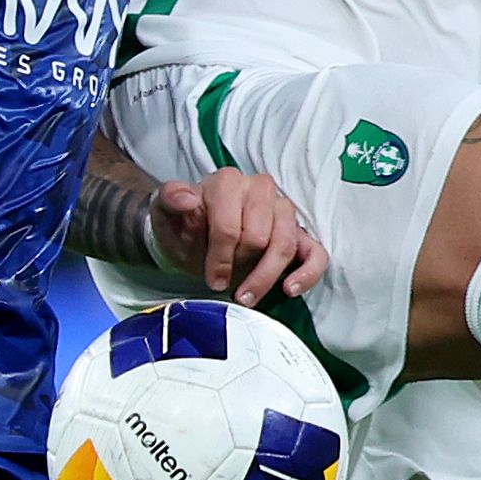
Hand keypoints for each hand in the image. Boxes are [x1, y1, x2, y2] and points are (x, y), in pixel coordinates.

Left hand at [149, 167, 326, 309]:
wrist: (190, 237)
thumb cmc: (182, 225)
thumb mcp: (165, 212)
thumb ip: (171, 199)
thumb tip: (187, 198)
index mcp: (229, 182)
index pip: (231, 224)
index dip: (220, 256)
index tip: (210, 278)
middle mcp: (260, 189)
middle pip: (262, 236)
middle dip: (241, 265)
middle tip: (222, 283)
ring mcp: (282, 211)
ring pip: (286, 244)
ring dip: (266, 277)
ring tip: (246, 297)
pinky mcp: (298, 235)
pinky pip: (316, 253)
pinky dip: (307, 273)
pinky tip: (290, 289)